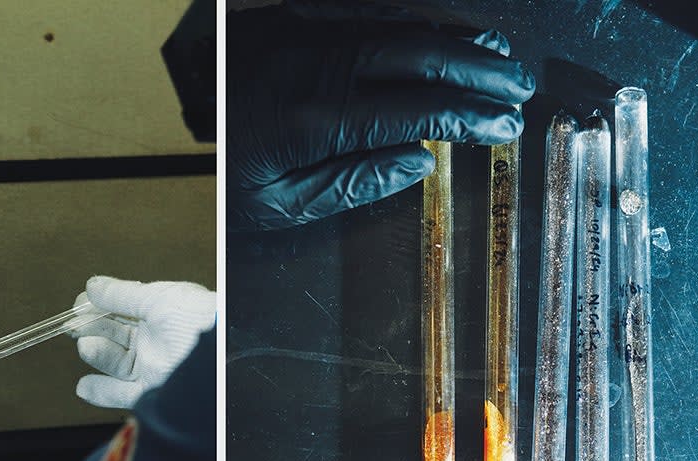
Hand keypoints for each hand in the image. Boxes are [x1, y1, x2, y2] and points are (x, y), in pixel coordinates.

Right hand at [69, 276, 215, 408]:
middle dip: (91, 328)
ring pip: (115, 361)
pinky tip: (84, 385)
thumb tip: (93, 286)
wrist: (216, 358)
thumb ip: (121, 294)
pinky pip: (122, 394)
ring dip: (96, 353)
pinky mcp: (153, 391)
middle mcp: (156, 339)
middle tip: (74, 324)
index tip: (78, 305)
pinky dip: (101, 391)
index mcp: (161, 311)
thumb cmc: (198, 320)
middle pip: (114, 334)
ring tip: (86, 346)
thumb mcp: (155, 298)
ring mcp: (154, 365)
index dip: (97, 306)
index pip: (121, 308)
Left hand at [227, 1, 535, 230]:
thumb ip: (350, 184)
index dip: (464, 118)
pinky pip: (370, 16)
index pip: (410, 112)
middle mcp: (314, 67)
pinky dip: (417, 24)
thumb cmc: (226, 170)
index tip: (503, 128)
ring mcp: (306, 36)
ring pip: (399, 28)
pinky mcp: (298, 21)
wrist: (178, 112)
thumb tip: (416, 165)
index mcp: (312, 121)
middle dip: (476, 73)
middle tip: (519, 89)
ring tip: (499, 60)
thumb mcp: (279, 204)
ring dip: (456, 42)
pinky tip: (446, 35)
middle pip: (416, 58)